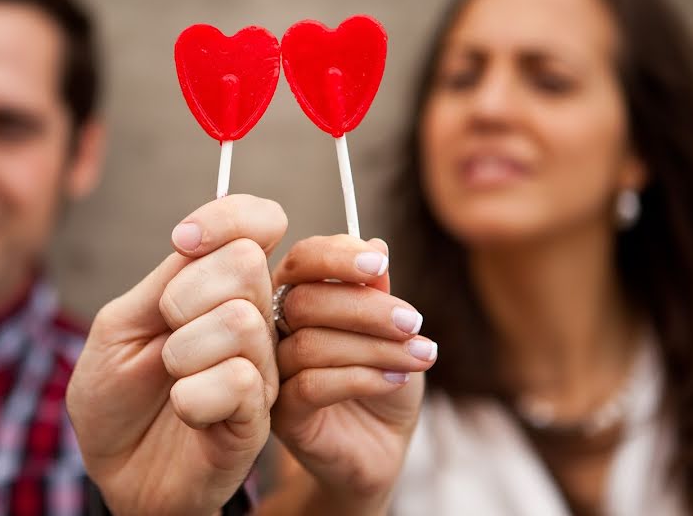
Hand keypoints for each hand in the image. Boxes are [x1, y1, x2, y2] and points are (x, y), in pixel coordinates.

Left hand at [66, 195, 286, 515]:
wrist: (115, 471)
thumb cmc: (116, 396)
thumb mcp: (122, 323)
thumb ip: (166, 278)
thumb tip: (198, 238)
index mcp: (222, 286)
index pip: (259, 221)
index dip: (228, 216)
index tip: (182, 242)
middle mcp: (252, 318)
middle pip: (246, 262)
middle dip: (184, 294)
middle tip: (165, 330)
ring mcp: (261, 367)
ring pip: (240, 321)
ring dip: (183, 350)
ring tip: (171, 376)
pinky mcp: (258, 416)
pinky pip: (239, 381)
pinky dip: (192, 395)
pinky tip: (185, 410)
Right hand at [266, 235, 436, 514]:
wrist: (383, 445)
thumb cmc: (383, 378)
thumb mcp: (390, 329)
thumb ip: (376, 291)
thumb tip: (375, 246)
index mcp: (297, 295)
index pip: (302, 260)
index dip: (338, 257)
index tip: (381, 265)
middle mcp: (274, 330)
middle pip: (304, 301)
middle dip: (366, 308)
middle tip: (413, 321)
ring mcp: (272, 373)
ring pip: (311, 344)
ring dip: (375, 347)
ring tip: (420, 356)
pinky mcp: (281, 415)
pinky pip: (312, 385)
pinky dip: (362, 377)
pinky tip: (396, 380)